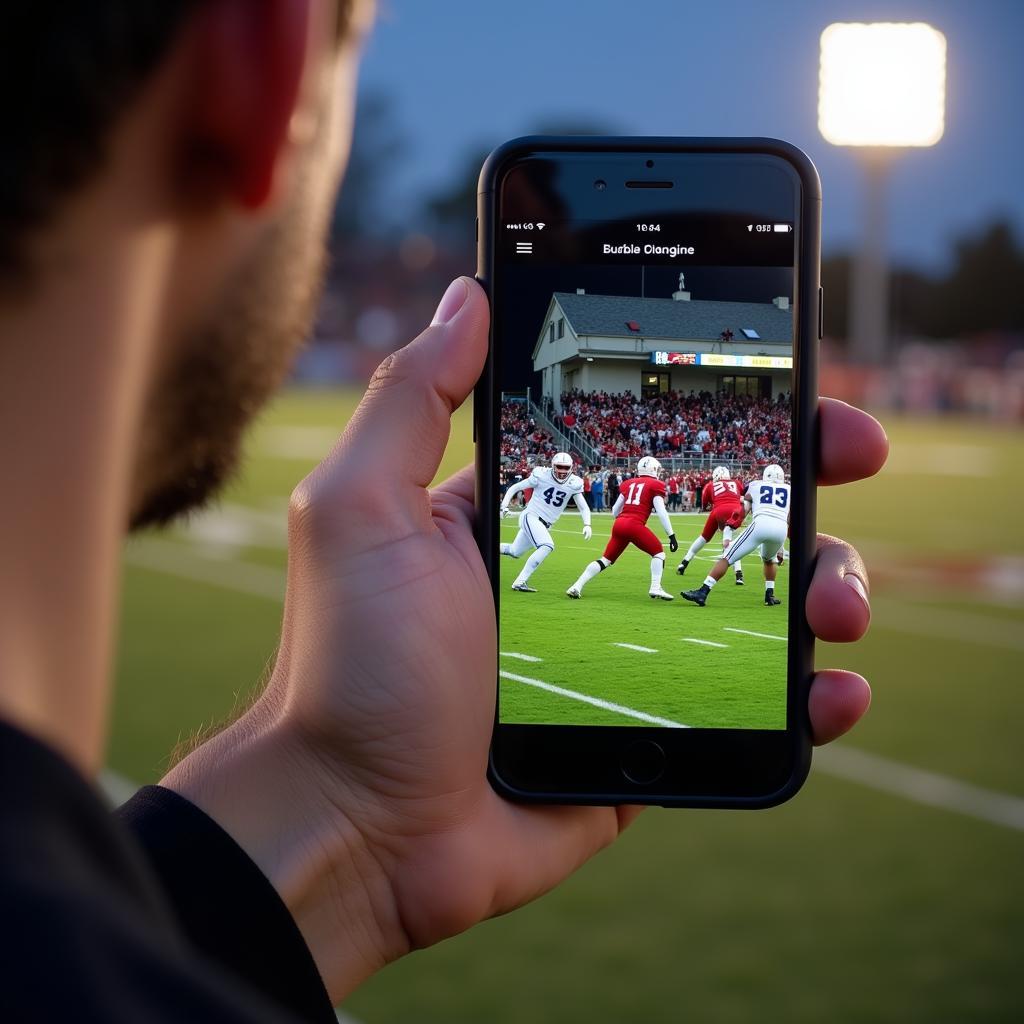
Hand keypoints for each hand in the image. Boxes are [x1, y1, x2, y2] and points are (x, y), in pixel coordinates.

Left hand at [162, 278, 886, 1002]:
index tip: (785, 375)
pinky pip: (751, 704)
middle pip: (720, 508)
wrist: (361, 829)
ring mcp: (629, 651)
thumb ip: (411, 399)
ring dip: (823, 582)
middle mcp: (588, 570)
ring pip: (754, 600)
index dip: (718, 402)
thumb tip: (468, 293)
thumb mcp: (361, 510)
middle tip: (851, 454)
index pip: (645, 436)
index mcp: (532, 510)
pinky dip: (809, 695)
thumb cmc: (351, 665)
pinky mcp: (652, 730)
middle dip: (798, 476)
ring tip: (838, 602)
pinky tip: (835, 689)